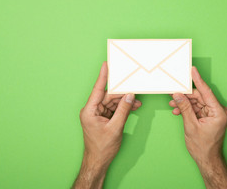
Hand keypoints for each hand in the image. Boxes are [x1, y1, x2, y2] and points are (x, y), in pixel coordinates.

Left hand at [73, 62, 141, 188]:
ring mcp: (98, 114)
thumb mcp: (115, 128)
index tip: (106, 64)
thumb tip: (130, 96)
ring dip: (124, 101)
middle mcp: (92, 110)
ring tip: (136, 101)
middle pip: (108, 96)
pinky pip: (114, 108)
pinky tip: (133, 106)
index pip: (98, 89)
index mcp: (89, 111)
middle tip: (133, 87)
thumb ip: (123, 110)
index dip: (103, 76)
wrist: (98, 161)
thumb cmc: (102, 147)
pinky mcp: (103, 118)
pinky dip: (123, 108)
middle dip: (121, 93)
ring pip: (113, 102)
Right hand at [169, 66, 226, 188]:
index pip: (206, 92)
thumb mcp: (191, 125)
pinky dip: (188, 109)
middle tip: (174, 91)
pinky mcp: (209, 117)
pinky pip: (197, 108)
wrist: (207, 159)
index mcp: (218, 112)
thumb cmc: (203, 146)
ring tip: (173, 103)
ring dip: (185, 103)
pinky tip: (178, 110)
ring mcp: (214, 114)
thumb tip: (178, 95)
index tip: (193, 70)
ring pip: (197, 102)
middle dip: (186, 95)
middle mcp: (218, 111)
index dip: (198, 80)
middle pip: (200, 96)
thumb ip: (185, 108)